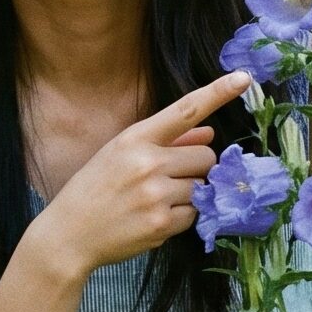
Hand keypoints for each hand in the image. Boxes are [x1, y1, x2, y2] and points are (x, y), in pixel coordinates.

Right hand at [28, 71, 253, 281]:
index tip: (243, 77)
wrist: (69, 235)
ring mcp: (156, 194)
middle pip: (206, 155)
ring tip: (155, 199)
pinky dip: (182, 216)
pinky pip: (195, 213)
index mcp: (135, 138)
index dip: (217, 92)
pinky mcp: (163, 224)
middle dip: (195, 166)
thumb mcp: (121, 155)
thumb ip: (166, 142)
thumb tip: (210, 131)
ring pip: (203, 185)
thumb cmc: (95, 188)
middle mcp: (148, 163)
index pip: (185, 109)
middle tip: (168, 177)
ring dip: (189, 192)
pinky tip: (154, 217)